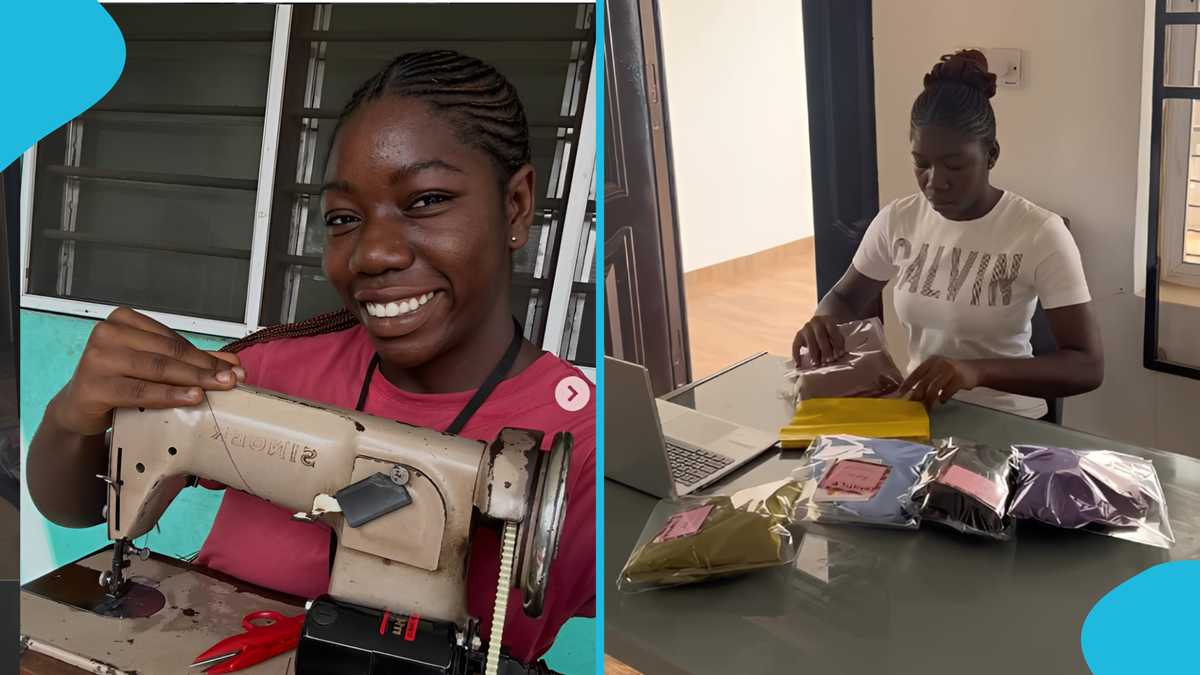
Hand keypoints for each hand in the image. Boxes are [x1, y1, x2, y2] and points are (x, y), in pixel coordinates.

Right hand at [53, 307, 243, 435]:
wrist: (79, 405)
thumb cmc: (118, 380)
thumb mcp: (153, 365)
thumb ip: (189, 360)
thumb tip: (231, 363)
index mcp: (124, 321)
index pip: (173, 339)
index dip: (206, 355)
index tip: (233, 368)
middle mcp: (107, 334)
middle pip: (168, 353)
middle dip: (204, 368)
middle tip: (231, 380)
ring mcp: (97, 359)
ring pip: (156, 369)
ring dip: (191, 380)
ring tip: (216, 388)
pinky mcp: (92, 386)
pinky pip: (138, 391)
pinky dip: (168, 395)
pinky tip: (190, 397)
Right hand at [792, 315, 845, 365]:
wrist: (819, 325)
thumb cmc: (830, 334)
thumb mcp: (836, 334)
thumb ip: (836, 343)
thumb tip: (836, 356)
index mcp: (827, 320)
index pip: (832, 331)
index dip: (837, 343)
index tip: (840, 354)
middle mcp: (816, 322)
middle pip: (820, 336)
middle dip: (825, 350)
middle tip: (829, 361)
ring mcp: (806, 328)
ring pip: (809, 341)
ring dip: (813, 354)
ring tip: (816, 364)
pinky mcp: (799, 335)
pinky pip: (796, 345)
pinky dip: (796, 355)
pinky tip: (798, 365)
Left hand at [898, 356, 980, 408]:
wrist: (975, 370)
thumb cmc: (952, 373)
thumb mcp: (937, 370)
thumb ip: (926, 378)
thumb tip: (911, 394)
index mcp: (931, 361)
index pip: (916, 373)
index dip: (907, 384)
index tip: (900, 395)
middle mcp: (939, 363)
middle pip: (924, 382)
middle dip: (917, 395)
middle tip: (913, 405)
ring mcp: (950, 370)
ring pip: (934, 388)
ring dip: (929, 400)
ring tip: (927, 408)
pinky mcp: (959, 378)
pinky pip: (947, 391)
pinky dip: (943, 398)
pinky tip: (942, 401)